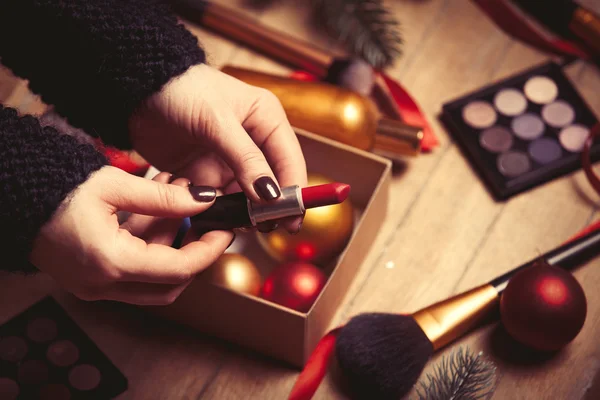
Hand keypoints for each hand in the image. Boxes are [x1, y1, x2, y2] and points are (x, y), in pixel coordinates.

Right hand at [29, 167, 232, 304]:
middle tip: (207, 222)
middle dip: (194, 252)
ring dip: (171, 244)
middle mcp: (104, 285)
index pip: (178, 270)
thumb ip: (165, 198)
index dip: (209, 251)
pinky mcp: (92, 281)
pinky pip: (134, 272)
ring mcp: (96, 287)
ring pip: (153, 279)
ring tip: (177, 199)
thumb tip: (204, 200)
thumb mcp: (115, 186)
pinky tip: (154, 211)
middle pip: (170, 284)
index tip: (225, 231)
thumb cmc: (56, 188)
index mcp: (111, 262)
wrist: (14, 198)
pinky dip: (150, 246)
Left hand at [128, 64, 306, 232]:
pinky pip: (218, 200)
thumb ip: (246, 159)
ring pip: (245, 196)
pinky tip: (212, 218)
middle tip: (266, 227)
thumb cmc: (180, 90)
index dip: (293, 191)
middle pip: (271, 182)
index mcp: (266, 119)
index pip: (289, 160)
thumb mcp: (217, 122)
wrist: (135, 91)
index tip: (291, 218)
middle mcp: (252, 141)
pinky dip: (217, 211)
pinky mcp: (206, 173)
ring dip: (241, 212)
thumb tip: (271, 194)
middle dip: (269, 206)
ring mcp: (229, 159)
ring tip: (237, 226)